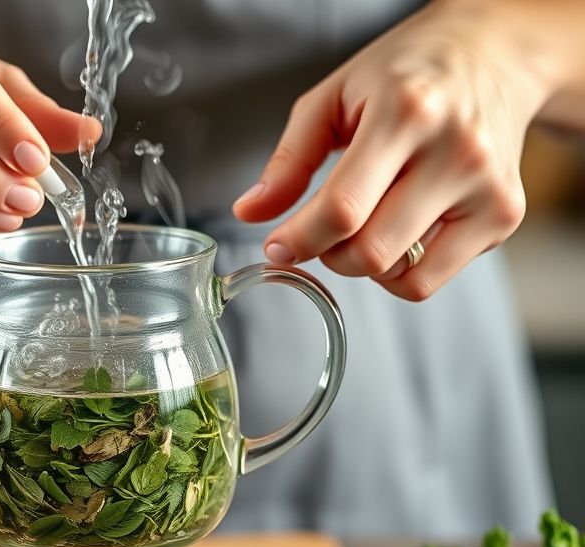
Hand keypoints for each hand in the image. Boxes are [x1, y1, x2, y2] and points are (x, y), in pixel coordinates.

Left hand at [232, 0, 554, 300]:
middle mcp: (455, 152)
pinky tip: (395, 232)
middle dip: (327, 253)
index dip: (299, 239)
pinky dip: (398, 273)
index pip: (342, 208)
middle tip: (320, 230)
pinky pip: (430, 281)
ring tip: (361, 224)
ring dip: (362, 264)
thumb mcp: (332, 98)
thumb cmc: (404, 76)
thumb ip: (289, 159)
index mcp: (405, 113)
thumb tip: (250, 212)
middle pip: (370, 251)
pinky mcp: (504, 216)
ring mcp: (487, 188)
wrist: (492, 57)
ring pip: (400, 275)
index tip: (277, 246)